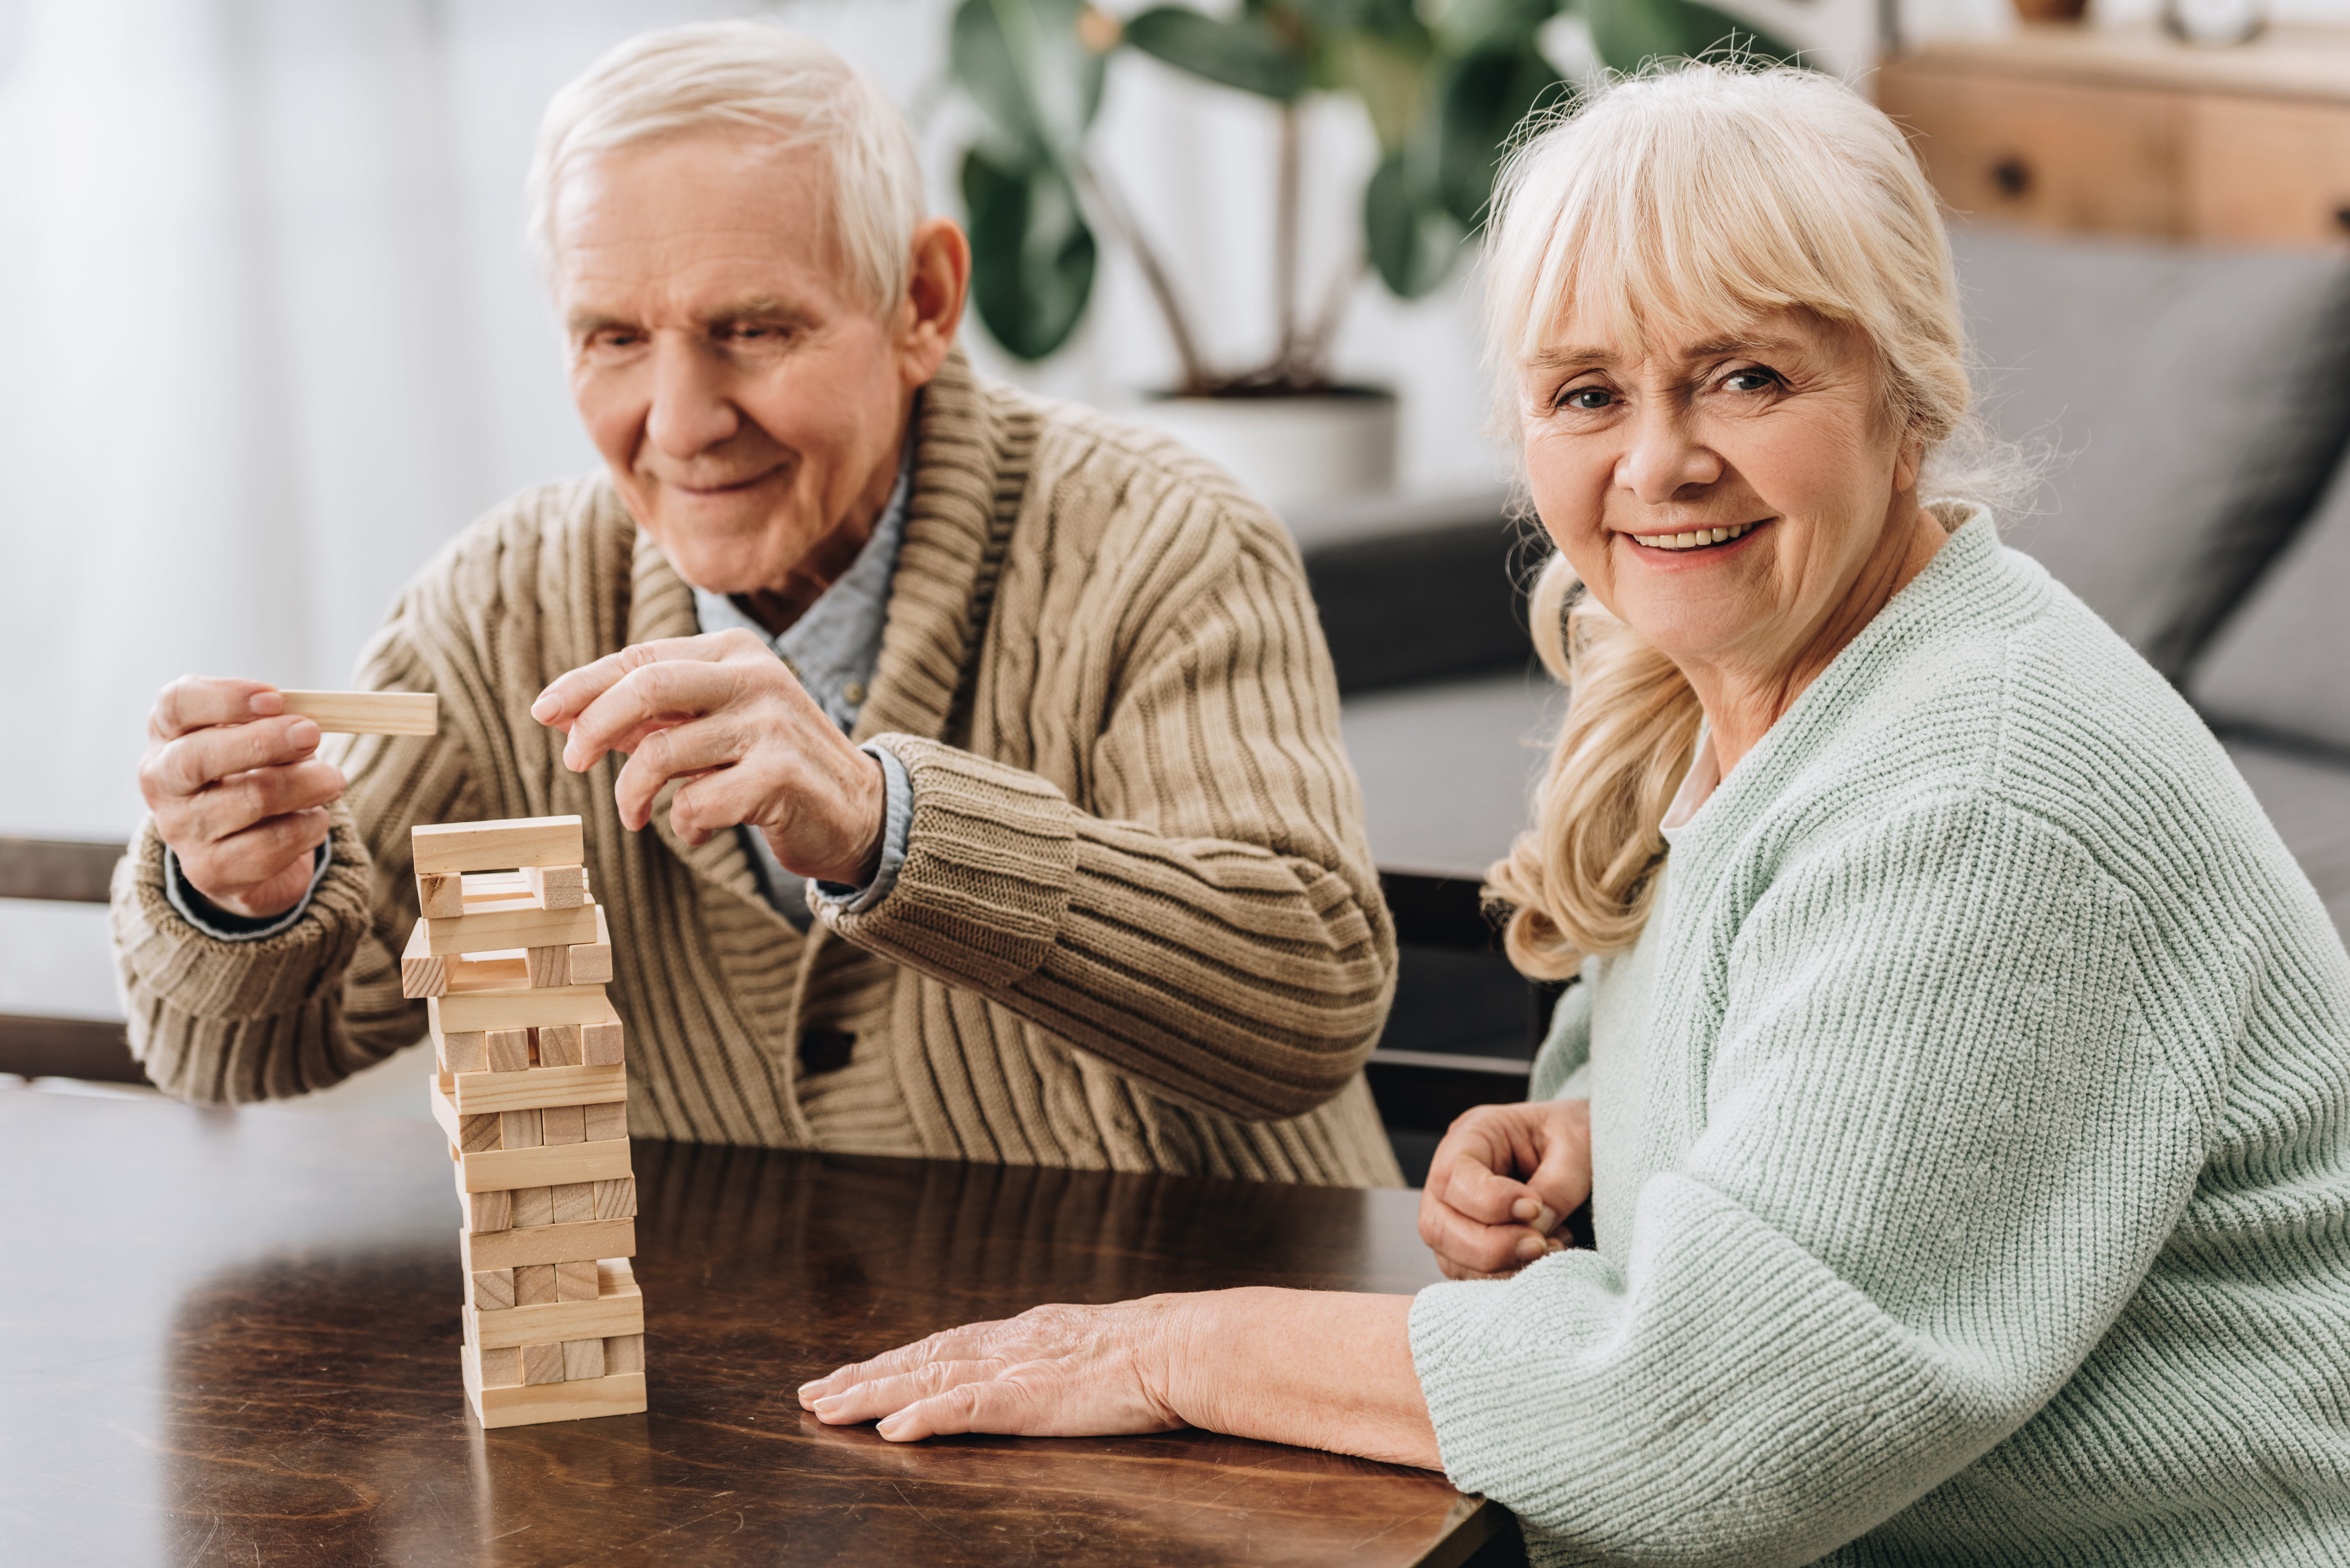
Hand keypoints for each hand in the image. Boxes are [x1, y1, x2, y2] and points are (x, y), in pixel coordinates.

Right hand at [139, 677, 344, 919]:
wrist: (246, 853)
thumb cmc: (254, 776)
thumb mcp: (257, 739)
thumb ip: (272, 722)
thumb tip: (305, 722)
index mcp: (168, 736)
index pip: (177, 704)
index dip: (225, 697)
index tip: (275, 698)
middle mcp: (162, 782)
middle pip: (197, 757)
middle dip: (263, 742)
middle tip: (312, 734)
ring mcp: (180, 830)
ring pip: (249, 800)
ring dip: (305, 785)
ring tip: (333, 780)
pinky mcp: (209, 871)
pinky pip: (270, 846)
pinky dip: (307, 827)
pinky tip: (314, 819)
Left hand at [530, 630, 885, 884]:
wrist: (860, 812)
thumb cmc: (771, 766)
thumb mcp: (715, 725)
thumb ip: (655, 715)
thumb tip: (566, 713)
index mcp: (736, 653)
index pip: (643, 658)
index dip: (584, 684)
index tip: (545, 712)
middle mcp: (757, 678)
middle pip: (647, 687)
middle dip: (594, 726)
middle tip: (573, 762)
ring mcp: (771, 726)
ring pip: (662, 753)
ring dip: (631, 793)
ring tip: (633, 815)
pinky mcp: (780, 777)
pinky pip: (696, 803)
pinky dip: (682, 825)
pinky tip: (696, 829)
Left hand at [797, 1297, 1188, 1441]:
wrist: (1179, 1347)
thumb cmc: (1148, 1353)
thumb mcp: (1084, 1348)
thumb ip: (1049, 1357)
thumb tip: (1037, 1369)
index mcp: (1021, 1336)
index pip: (941, 1346)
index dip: (893, 1360)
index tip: (852, 1372)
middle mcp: (1005, 1346)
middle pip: (919, 1359)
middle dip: (862, 1376)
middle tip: (812, 1392)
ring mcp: (1014, 1371)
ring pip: (926, 1378)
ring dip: (871, 1395)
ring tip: (826, 1408)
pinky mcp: (1027, 1398)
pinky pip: (963, 1407)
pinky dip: (922, 1414)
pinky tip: (890, 1428)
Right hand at [1417, 1099, 1591, 1279]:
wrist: (1586, 1147)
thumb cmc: (1576, 1135)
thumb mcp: (1576, 1144)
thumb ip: (1557, 1187)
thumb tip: (1534, 1231)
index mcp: (1472, 1134)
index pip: (1454, 1176)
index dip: (1490, 1201)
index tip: (1535, 1208)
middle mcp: (1451, 1177)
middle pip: (1437, 1225)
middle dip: (1490, 1245)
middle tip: (1540, 1245)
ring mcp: (1454, 1215)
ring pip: (1451, 1258)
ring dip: (1501, 1266)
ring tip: (1551, 1249)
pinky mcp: (1469, 1246)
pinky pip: (1471, 1275)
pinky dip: (1507, 1276)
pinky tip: (1543, 1257)